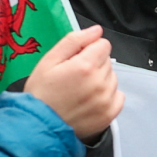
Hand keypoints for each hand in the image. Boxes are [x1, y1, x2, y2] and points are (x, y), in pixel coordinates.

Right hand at [24, 24, 122, 142]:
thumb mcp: (49, 61)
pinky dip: (108, 96)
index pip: (103, 44)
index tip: (76, 60)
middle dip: (93, 64)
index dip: (89, 49)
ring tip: (80, 91)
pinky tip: (90, 100)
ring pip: (112, 78)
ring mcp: (106, 100)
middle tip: (74, 77)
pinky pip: (118, 96)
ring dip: (100, 80)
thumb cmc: (41, 93)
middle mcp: (100, 82)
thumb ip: (74, 41)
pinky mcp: (109, 114)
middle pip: (107, 61)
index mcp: (85, 66)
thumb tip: (96, 30)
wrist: (38, 126)